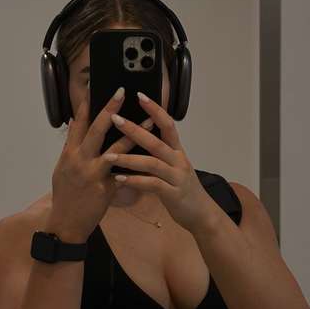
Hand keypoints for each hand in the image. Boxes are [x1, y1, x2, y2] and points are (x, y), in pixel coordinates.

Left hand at [103, 92, 219, 233]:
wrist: (201, 214)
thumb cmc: (181, 188)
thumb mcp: (172, 167)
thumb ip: (157, 154)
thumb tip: (136, 138)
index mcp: (176, 151)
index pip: (167, 124)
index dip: (155, 109)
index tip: (139, 95)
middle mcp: (178, 160)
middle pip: (156, 141)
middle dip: (134, 129)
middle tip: (114, 118)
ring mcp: (177, 177)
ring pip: (152, 163)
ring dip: (129, 158)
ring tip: (108, 155)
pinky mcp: (173, 194)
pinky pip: (152, 185)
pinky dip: (135, 181)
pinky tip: (118, 180)